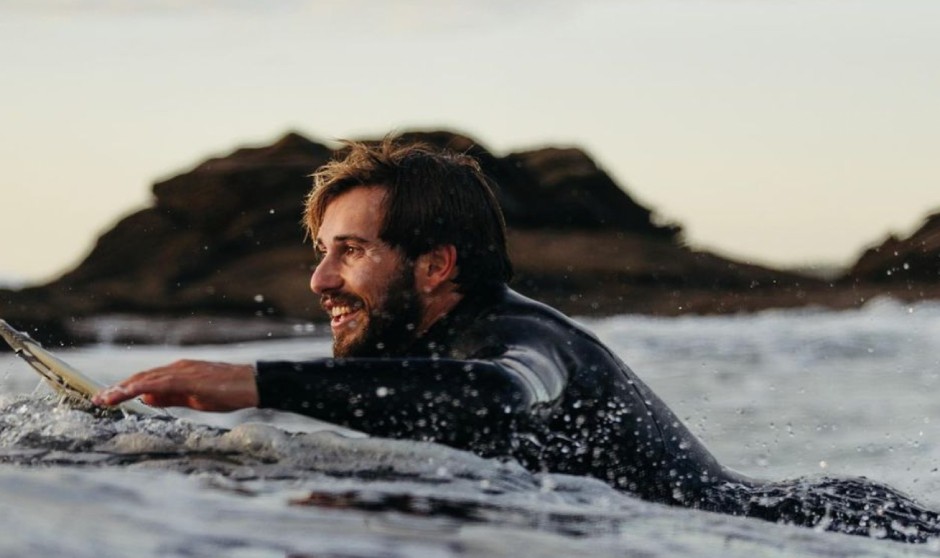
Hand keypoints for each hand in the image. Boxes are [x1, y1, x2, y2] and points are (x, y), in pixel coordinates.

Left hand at [92, 359, 259, 411]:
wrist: (251, 384)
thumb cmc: (228, 391)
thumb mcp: (194, 398)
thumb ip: (170, 397)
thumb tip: (146, 399)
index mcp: (178, 372)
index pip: (145, 380)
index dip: (124, 388)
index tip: (107, 398)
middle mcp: (177, 368)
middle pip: (140, 377)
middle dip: (117, 388)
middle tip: (97, 399)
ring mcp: (182, 371)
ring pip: (145, 378)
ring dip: (122, 388)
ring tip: (104, 399)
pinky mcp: (189, 378)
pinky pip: (159, 383)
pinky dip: (139, 388)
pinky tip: (127, 394)